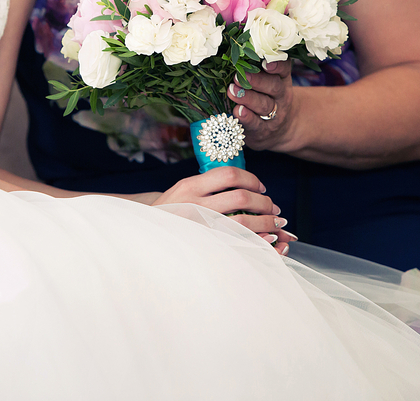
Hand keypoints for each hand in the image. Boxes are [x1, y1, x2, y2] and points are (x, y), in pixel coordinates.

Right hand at [150, 166, 295, 253]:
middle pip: (241, 197)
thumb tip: (241, 186)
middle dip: (264, 202)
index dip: (252, 179)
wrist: (144, 237)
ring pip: (243, 221)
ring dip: (266, 222)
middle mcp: (194, 204)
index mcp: (190, 186)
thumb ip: (205, 187)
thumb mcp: (181, 193)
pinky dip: (257, 241)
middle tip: (273, 208)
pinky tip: (266, 241)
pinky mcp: (203, 245)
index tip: (261, 187)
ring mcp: (199, 226)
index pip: (229, 174)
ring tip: (275, 224)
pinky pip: (237, 243)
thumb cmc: (167, 214)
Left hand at [228, 59, 293, 151]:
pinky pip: (256, 124)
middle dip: (256, 80)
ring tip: (232, 91)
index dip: (277, 65)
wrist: (282, 129)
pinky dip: (247, 118)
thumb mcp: (271, 82)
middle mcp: (281, 96)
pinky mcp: (264, 130)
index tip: (265, 62)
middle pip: (273, 87)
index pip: (283, 69)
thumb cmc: (268, 97)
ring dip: (247, 98)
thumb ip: (257, 68)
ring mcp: (274, 114)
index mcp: (282, 79)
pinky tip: (237, 111)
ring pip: (264, 105)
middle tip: (238, 75)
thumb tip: (234, 52)